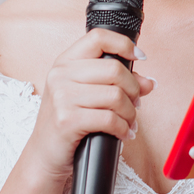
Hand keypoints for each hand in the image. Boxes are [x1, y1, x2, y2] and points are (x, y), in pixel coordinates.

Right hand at [24, 29, 153, 181]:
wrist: (44, 155)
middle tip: (135, 104)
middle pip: (115, 69)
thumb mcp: (88, 95)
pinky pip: (110, 119)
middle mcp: (60, 75)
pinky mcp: (67, 120)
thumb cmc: (68, 122)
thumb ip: (117, 83)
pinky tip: (123, 133)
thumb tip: (149, 82)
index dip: (123, 44)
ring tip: (128, 122)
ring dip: (130, 113)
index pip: (98, 37)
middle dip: (133, 89)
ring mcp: (62, 97)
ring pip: (116, 96)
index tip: (138, 57)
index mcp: (65, 62)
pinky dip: (123, 129)